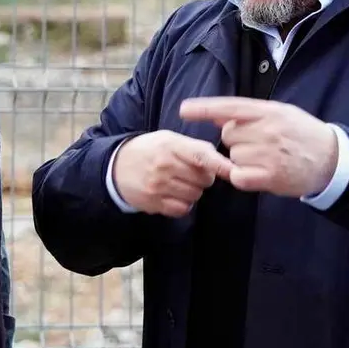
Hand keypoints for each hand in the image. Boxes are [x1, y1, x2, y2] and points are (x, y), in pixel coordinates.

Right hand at [111, 130, 232, 216]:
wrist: (115, 167)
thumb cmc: (148, 150)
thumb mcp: (167, 139)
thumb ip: (193, 147)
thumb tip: (219, 160)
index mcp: (170, 145)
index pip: (201, 156)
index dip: (220, 165)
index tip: (233, 171)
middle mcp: (164, 166)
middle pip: (204, 179)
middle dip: (203, 177)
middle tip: (191, 172)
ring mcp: (158, 186)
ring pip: (195, 195)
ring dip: (193, 191)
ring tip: (179, 182)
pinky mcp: (153, 203)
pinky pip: (182, 209)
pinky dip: (183, 204)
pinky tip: (173, 194)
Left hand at [178, 97, 337, 198]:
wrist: (331, 160)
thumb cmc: (303, 134)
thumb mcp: (281, 113)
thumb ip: (250, 113)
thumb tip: (217, 115)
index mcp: (269, 111)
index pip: (230, 106)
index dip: (205, 108)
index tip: (184, 109)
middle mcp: (267, 130)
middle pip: (227, 135)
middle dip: (236, 140)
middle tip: (259, 144)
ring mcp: (267, 154)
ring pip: (232, 156)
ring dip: (241, 159)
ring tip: (265, 158)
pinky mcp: (268, 177)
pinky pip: (238, 176)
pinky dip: (242, 176)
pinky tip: (259, 173)